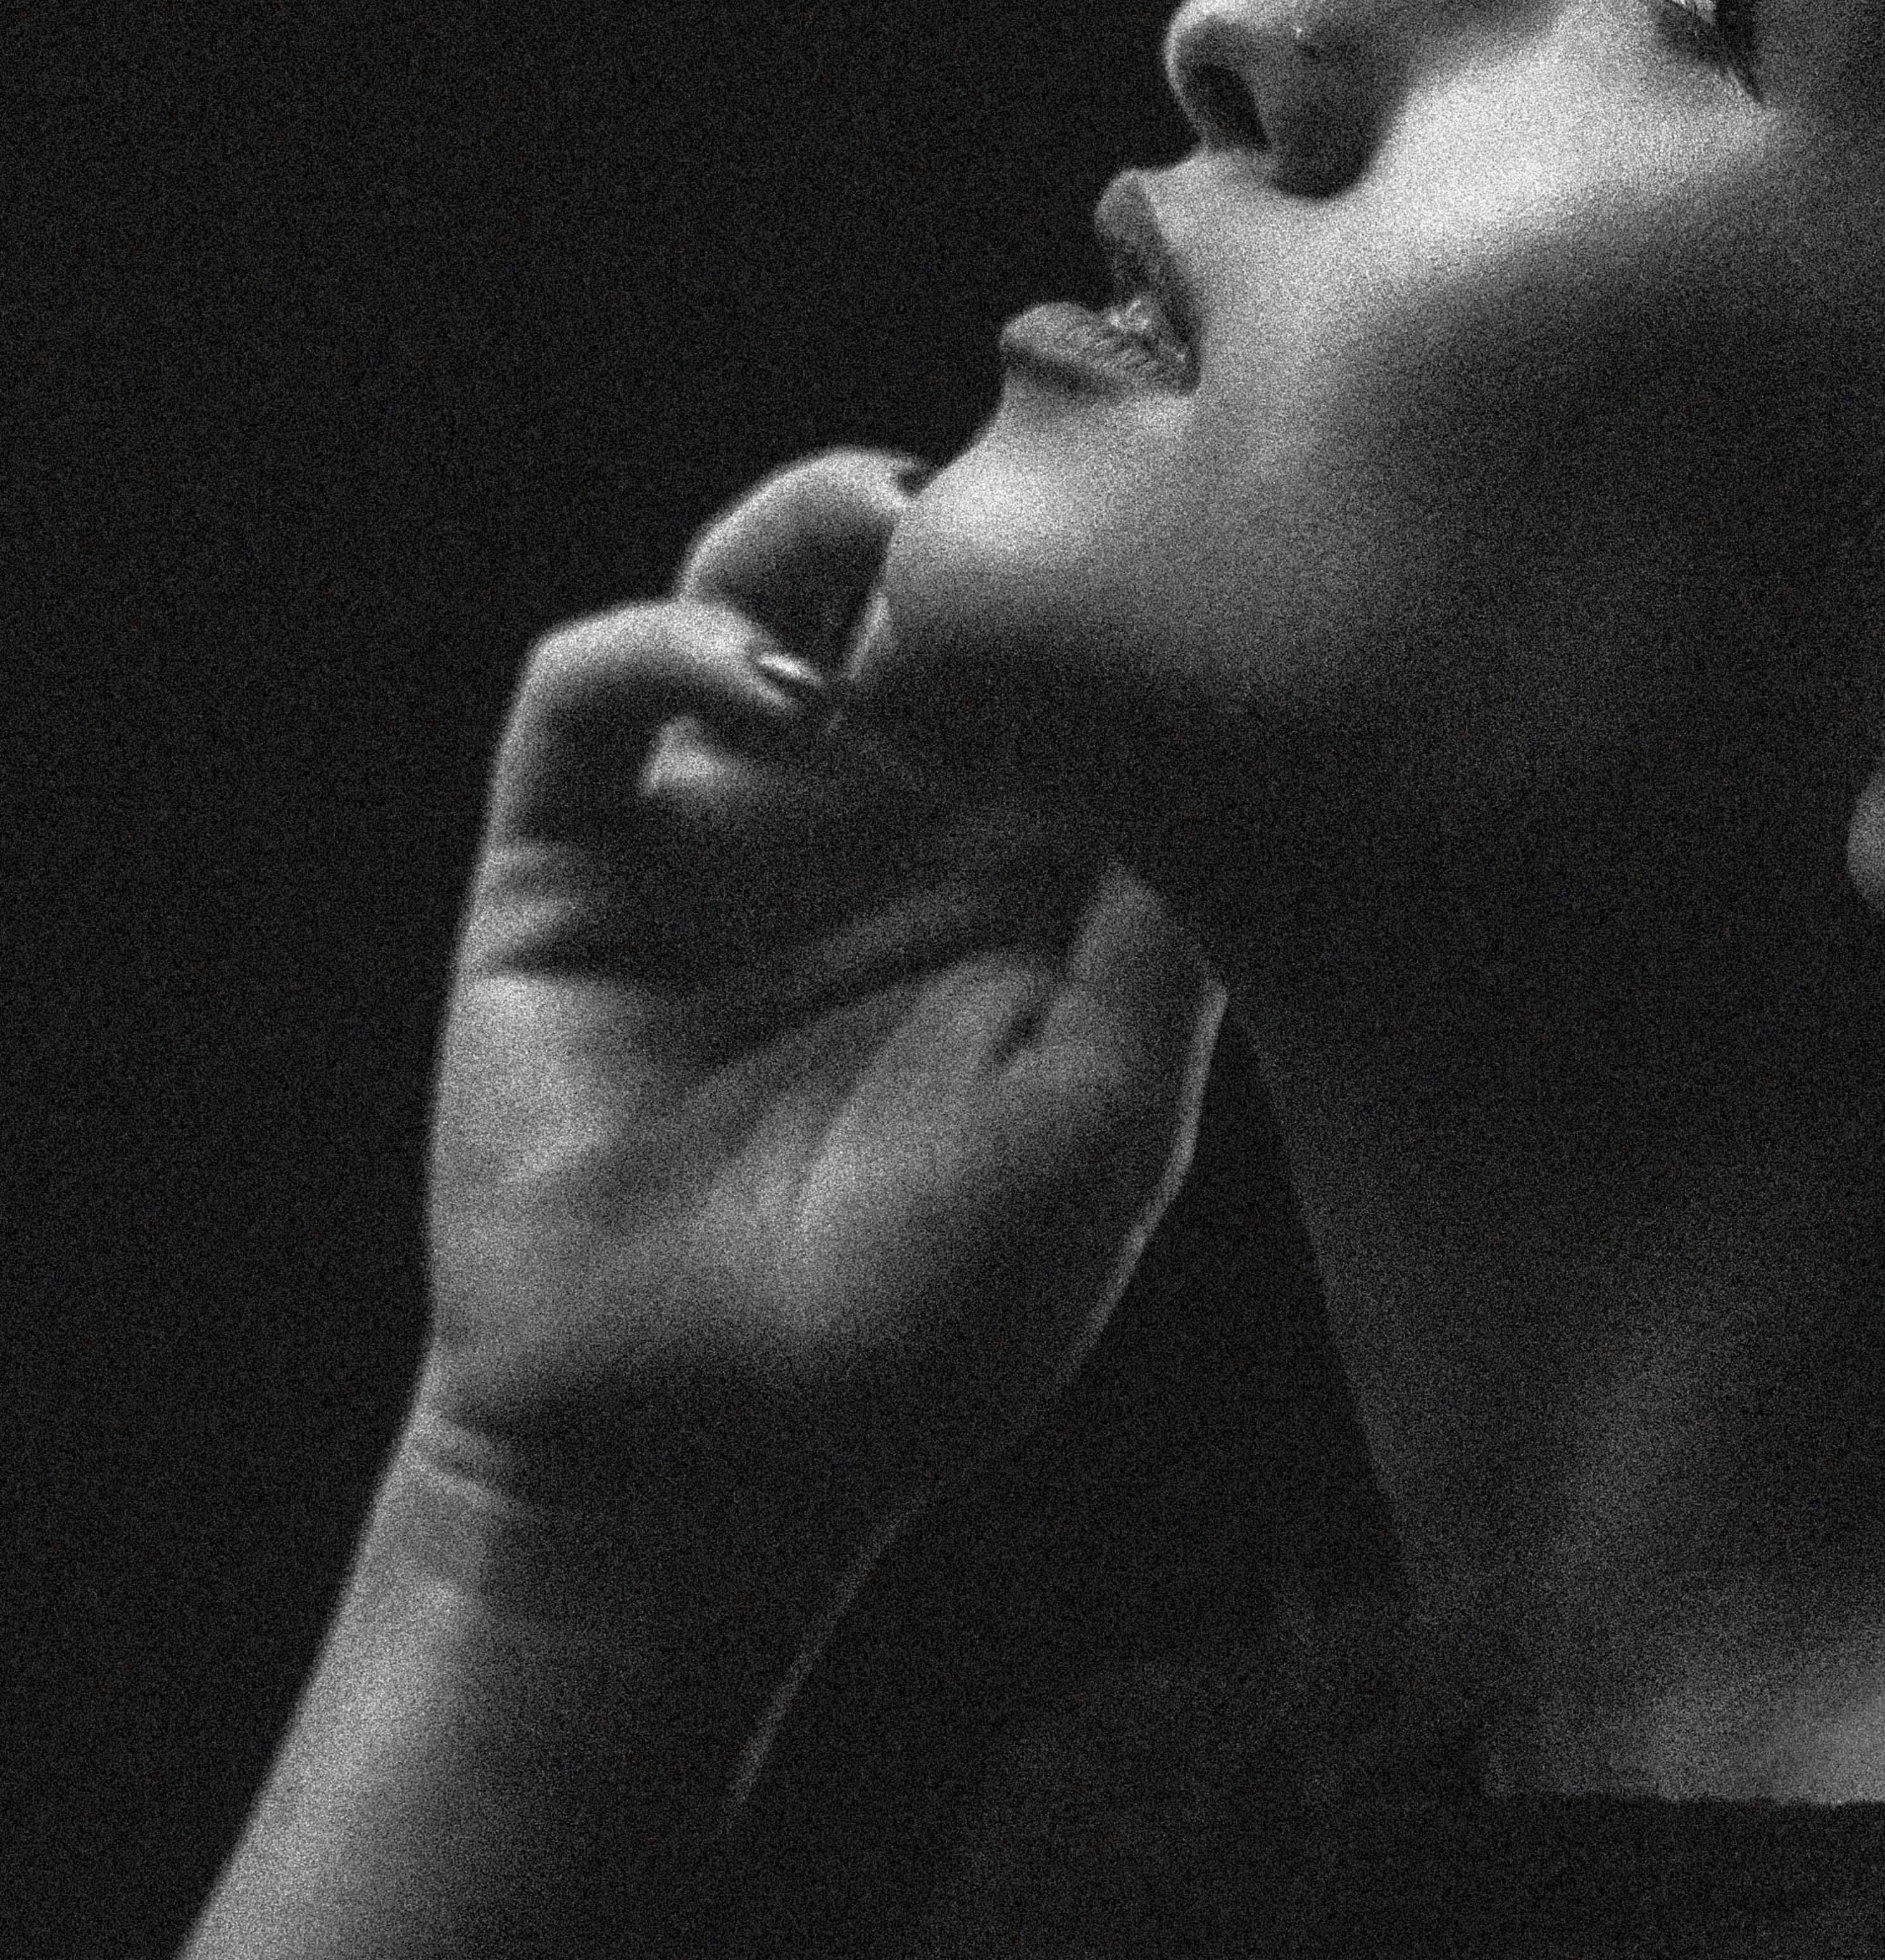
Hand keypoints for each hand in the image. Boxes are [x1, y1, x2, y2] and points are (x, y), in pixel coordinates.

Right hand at [410, 447, 1224, 1588]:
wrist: (700, 1458)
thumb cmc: (927, 1322)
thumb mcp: (1100, 1134)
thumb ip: (1163, 957)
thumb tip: (1240, 752)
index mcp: (1019, 875)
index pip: (1074, 672)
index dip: (1115, 591)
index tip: (1173, 536)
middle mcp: (872, 821)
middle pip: (922, 589)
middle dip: (975, 514)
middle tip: (1031, 502)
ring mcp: (717, 825)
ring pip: (758, 585)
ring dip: (821, 526)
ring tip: (895, 532)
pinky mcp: (570, 861)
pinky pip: (586, 694)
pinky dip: (659, 644)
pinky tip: (750, 674)